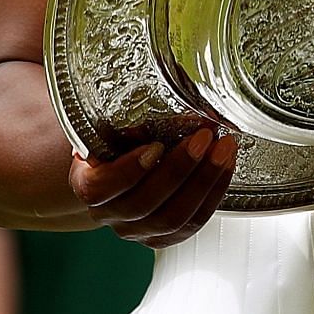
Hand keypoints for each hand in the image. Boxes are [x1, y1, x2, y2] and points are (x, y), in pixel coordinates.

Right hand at [68, 126, 236, 247]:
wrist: (122, 165)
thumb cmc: (120, 139)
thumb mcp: (116, 122)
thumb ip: (133, 111)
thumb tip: (173, 77)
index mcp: (88, 185)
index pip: (100, 187)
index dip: (129, 170)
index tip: (155, 145)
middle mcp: (109, 214)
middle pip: (145, 203)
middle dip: (180, 168)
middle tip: (205, 136)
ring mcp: (137, 230)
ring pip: (173, 217)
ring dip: (204, 180)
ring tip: (224, 148)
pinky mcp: (164, 237)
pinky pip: (193, 222)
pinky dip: (214, 193)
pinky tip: (226, 165)